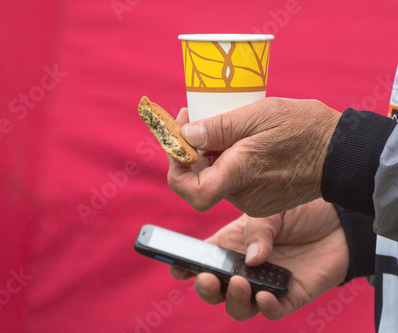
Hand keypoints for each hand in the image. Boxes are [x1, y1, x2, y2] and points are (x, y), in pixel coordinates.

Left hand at [167, 97, 340, 216]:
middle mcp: (244, 195)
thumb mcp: (260, 115)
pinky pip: (233, 180)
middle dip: (191, 150)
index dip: (177, 169)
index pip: (192, 191)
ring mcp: (253, 200)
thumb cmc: (305, 129)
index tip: (178, 143)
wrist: (342, 154)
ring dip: (210, 152)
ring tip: (222, 122)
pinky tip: (239, 139)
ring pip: (216, 177)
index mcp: (241, 173)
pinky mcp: (261, 199)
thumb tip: (186, 135)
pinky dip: (228, 160)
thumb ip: (220, 127)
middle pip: (201, 179)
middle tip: (193, 117)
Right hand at [170, 199, 348, 319]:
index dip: (186, 267)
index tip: (177, 269)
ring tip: (238, 283)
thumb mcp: (270, 212)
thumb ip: (257, 232)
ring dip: (232, 300)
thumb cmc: (299, 211)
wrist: (338, 219)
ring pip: (239, 306)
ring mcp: (265, 283)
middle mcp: (244, 268)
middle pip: (215, 291)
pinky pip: (273, 310)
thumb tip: (252, 260)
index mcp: (232, 245)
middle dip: (205, 290)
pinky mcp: (291, 295)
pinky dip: (265, 308)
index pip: (203, 260)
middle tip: (207, 278)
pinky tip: (264, 295)